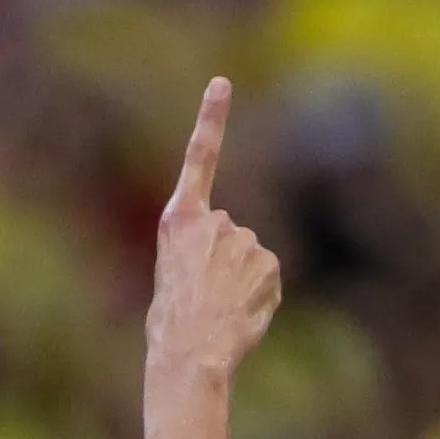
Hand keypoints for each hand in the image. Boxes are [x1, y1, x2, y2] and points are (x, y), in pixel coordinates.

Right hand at [145, 79, 282, 390]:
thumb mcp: (170, 276)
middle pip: (231, 233)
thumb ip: (197, 253)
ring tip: (221, 310)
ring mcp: (242, 238)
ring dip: (243, 282)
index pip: (199, 159)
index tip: (222, 84)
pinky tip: (242, 314)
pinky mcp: (267, 260)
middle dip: (226, 262)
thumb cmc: (171, 326)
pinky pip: (269, 278)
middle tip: (205, 298)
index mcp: (178, 220)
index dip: (211, 119)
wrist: (189, 354)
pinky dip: (261, 296)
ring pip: (252, 257)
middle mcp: (213, 221)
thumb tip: (226, 265)